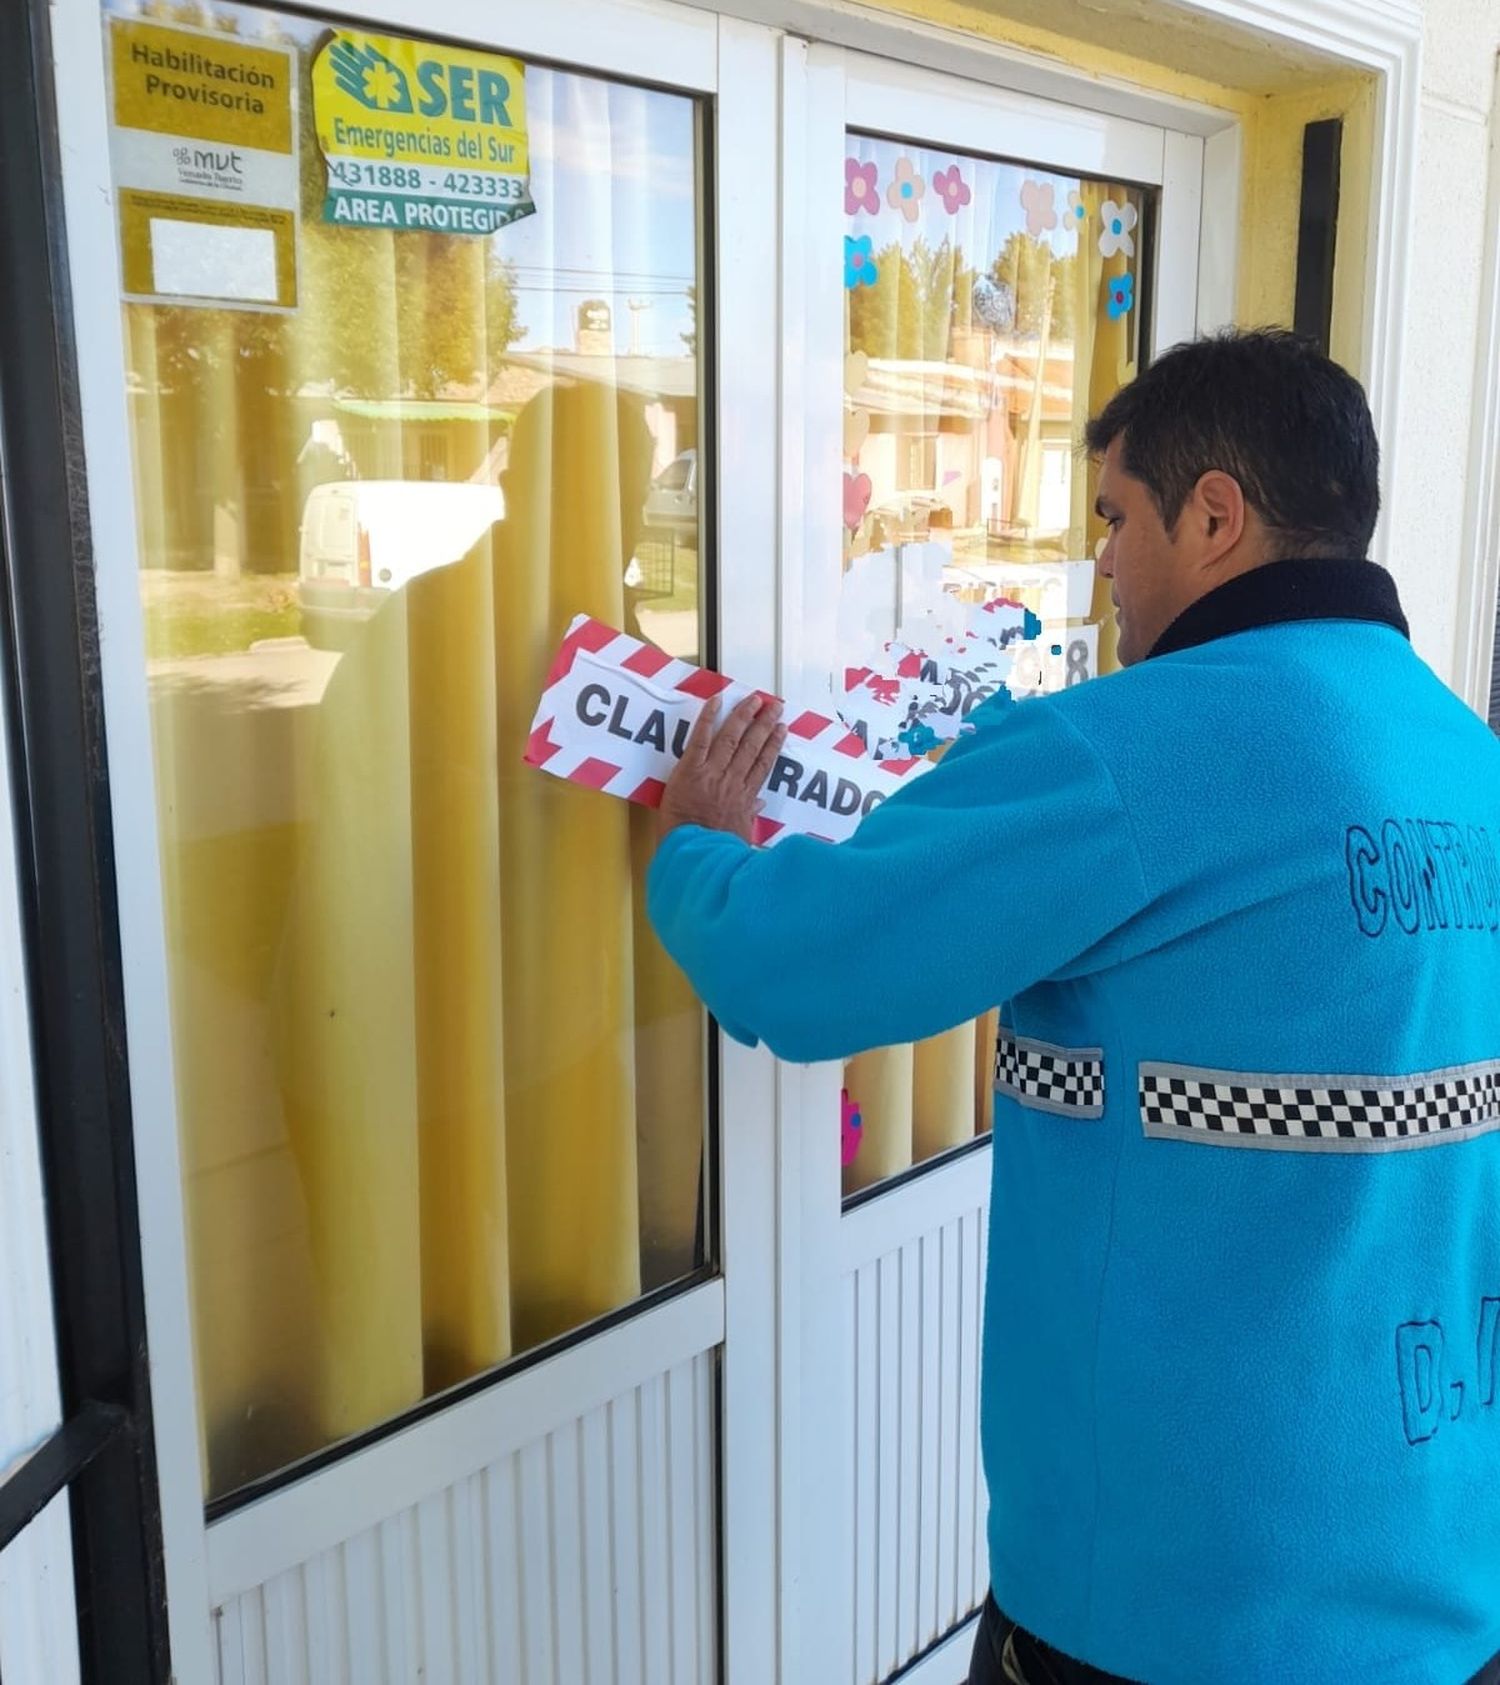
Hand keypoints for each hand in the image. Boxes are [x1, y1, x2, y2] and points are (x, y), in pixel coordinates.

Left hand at [657, 692, 786, 843]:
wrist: (692, 853)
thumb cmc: (713, 849)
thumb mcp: (739, 835)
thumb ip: (749, 815)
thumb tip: (760, 803)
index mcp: (744, 797)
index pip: (763, 764)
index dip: (774, 744)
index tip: (781, 730)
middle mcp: (732, 781)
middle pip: (752, 746)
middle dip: (764, 724)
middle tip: (775, 706)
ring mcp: (712, 773)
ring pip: (732, 738)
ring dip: (744, 716)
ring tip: (755, 700)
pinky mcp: (690, 770)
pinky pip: (700, 739)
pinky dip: (708, 719)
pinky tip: (717, 702)